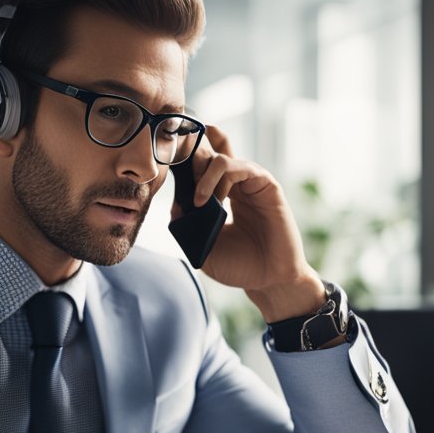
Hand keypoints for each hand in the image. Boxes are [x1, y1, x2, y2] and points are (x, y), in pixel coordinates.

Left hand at [174, 125, 326, 321]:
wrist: (268, 280)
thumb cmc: (238, 265)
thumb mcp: (202, 246)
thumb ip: (186, 225)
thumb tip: (174, 203)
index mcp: (220, 195)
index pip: (201, 163)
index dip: (184, 158)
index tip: (166, 164)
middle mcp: (235, 184)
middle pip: (209, 151)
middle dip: (189, 160)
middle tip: (179, 176)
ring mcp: (251, 183)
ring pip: (220, 158)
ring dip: (202, 176)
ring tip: (198, 201)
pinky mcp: (266, 185)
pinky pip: (240, 167)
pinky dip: (220, 178)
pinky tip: (212, 201)